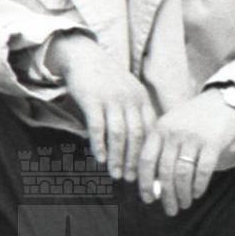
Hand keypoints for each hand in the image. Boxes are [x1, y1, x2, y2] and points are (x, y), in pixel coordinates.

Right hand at [45, 33, 153, 181]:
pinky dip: (100, 144)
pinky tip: (99, 158)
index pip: (151, 131)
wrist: (83, 55)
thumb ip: (135, 114)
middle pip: (137, 136)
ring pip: (119, 134)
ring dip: (118, 157)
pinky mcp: (92, 99)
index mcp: (142, 99)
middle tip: (132, 180)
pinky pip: (98, 126)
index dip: (150, 153)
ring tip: (116, 174)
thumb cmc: (105, 79)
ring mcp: (111, 99)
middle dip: (135, 161)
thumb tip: (140, 145)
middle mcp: (130, 99)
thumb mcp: (127, 92)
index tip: (148, 172)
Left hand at [136, 89, 234, 214]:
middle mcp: (173, 134)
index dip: (145, 183)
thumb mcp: (171, 127)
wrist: (222, 100)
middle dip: (166, 195)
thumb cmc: (193, 119)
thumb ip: (162, 150)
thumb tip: (154, 184)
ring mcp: (192, 138)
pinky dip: (199, 186)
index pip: (146, 160)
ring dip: (182, 194)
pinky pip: (203, 171)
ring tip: (184, 204)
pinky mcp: (212, 143)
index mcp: (159, 130)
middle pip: (165, 172)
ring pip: (182, 174)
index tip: (147, 199)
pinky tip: (198, 193)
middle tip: (170, 210)